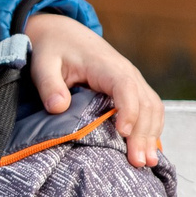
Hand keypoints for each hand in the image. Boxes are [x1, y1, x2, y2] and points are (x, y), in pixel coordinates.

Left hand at [24, 13, 163, 167]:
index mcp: (105, 65)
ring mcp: (132, 80)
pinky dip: (152, 129)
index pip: (125, 86)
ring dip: (151, 135)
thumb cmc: (53, 49)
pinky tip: (148, 150)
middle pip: (145, 103)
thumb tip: (58, 107)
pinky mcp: (132, 89)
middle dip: (144, 133)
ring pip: (152, 107)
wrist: (63, 33)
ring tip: (146, 163)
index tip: (122, 133)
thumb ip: (49, 85)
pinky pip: (149, 108)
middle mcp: (126, 72)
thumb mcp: (43, 64)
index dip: (128, 110)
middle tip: (137, 162)